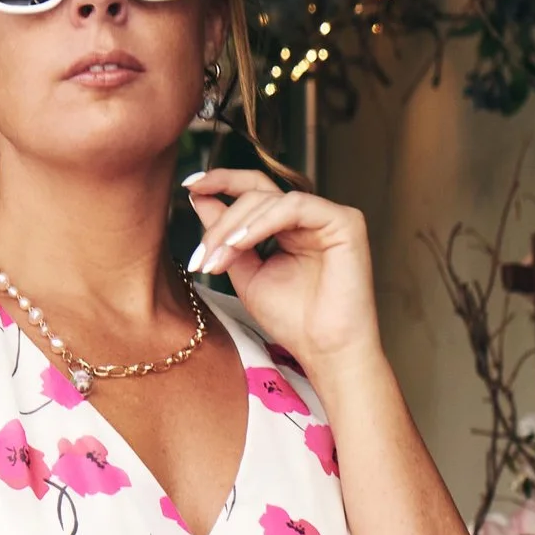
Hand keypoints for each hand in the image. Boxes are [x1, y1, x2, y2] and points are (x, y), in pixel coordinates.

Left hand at [183, 167, 383, 384]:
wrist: (326, 353)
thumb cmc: (293, 321)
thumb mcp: (246, 274)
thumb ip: (226, 237)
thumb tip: (199, 198)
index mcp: (289, 226)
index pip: (254, 190)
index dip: (222, 182)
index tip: (189, 186)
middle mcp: (309, 216)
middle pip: (257, 194)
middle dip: (221, 223)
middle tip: (201, 256)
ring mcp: (328, 216)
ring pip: (271, 199)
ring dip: (235, 226)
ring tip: (217, 259)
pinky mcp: (345, 221)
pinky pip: (294, 206)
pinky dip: (263, 222)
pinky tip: (241, 242)